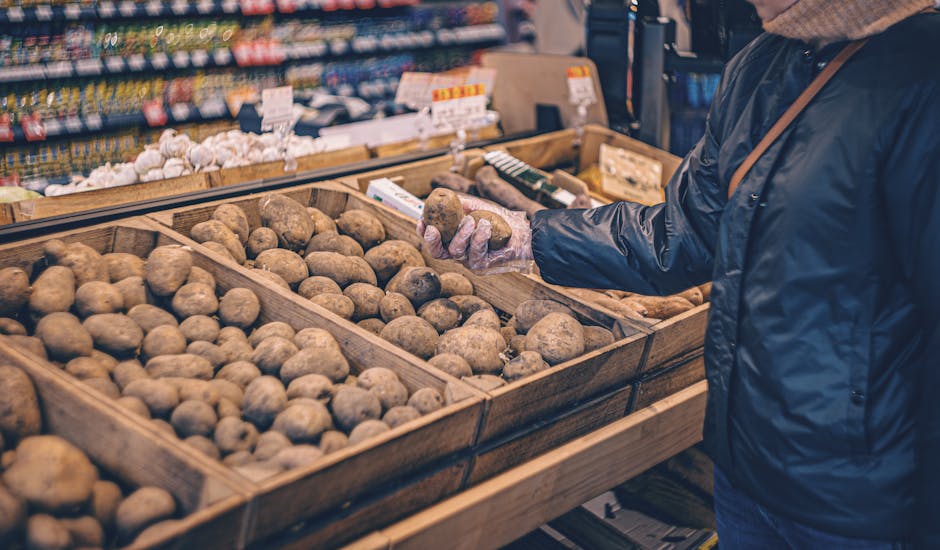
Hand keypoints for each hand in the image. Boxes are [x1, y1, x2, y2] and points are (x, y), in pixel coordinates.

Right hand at [417, 193, 534, 273]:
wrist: (524, 233)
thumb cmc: (501, 221)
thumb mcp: (479, 208)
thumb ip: (463, 204)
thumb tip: (445, 197)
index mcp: (455, 238)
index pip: (434, 239)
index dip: (424, 232)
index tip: (421, 220)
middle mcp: (460, 252)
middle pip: (437, 253)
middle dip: (432, 241)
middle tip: (432, 229)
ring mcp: (470, 260)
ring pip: (456, 251)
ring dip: (462, 233)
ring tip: (473, 220)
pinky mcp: (483, 266)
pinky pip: (476, 253)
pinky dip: (479, 237)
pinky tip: (485, 226)